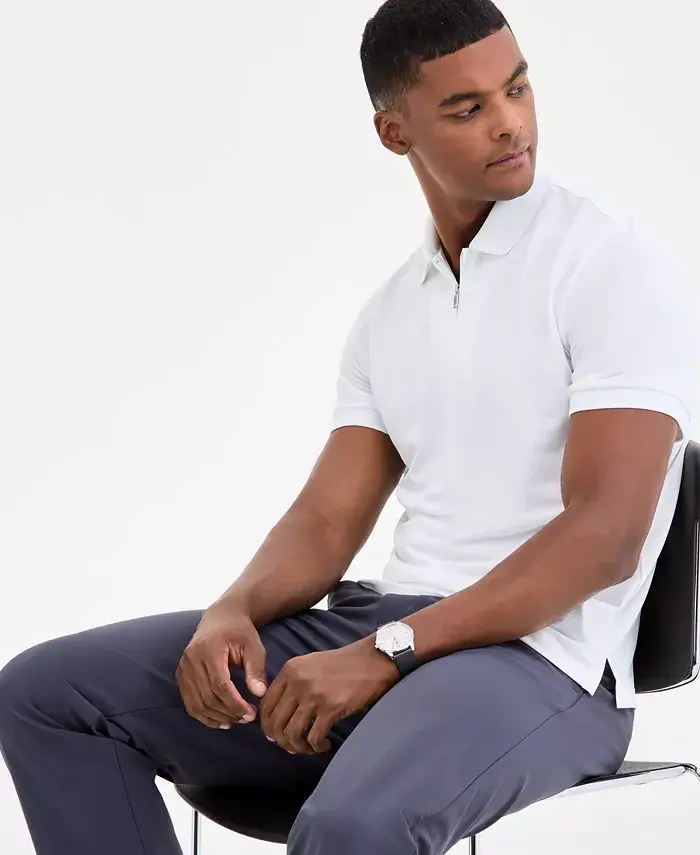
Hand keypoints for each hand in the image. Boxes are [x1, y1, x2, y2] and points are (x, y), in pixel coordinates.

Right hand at [176, 599, 267, 728]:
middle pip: (207, 697)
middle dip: (228, 712)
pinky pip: (189, 702)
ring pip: (196, 703)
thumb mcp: (254, 645)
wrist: (221, 617)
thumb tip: (259, 694)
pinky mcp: (181, 674)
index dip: (235, 704)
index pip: (220, 685)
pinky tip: (220, 720)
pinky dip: (203, 715)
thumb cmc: (240, 631)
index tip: (251, 714)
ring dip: (216, 717)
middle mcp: (191, 659)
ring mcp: (183, 667)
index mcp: (209, 649)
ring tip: (235, 720)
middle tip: (247, 718)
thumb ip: (256, 668)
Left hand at [259, 641, 398, 754]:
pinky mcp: (331, 708)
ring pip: (291, 733)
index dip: (268, 724)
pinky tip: (324, 745)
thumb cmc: (342, 664)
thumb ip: (292, 683)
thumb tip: (277, 716)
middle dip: (281, 740)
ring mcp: (313, 696)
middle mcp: (297, 682)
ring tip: (309, 748)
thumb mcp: (310, 664)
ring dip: (297, 747)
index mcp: (290, 670)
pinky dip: (316, 747)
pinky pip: (313, 738)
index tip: (277, 734)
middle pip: (275, 722)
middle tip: (292, 746)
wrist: (372, 660)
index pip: (266, 704)